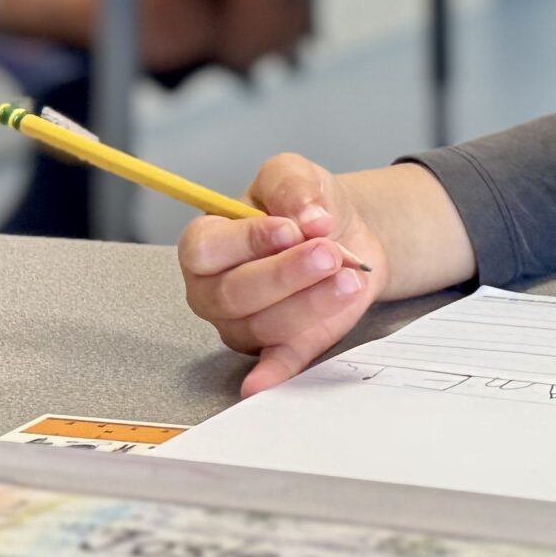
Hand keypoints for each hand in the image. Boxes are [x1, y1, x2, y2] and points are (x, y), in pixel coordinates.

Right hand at [179, 154, 388, 396]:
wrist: (343, 232)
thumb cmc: (302, 206)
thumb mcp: (295, 174)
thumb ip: (293, 186)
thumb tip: (306, 217)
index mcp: (206, 243)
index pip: (207, 248)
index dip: (248, 241)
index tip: (292, 229)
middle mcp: (214, 289)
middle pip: (235, 292)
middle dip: (286, 274)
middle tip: (329, 253)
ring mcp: (243, 323)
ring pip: (265, 324)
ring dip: (311, 303)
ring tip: (349, 277)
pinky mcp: (280, 346)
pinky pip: (273, 364)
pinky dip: (271, 374)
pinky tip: (266, 381)